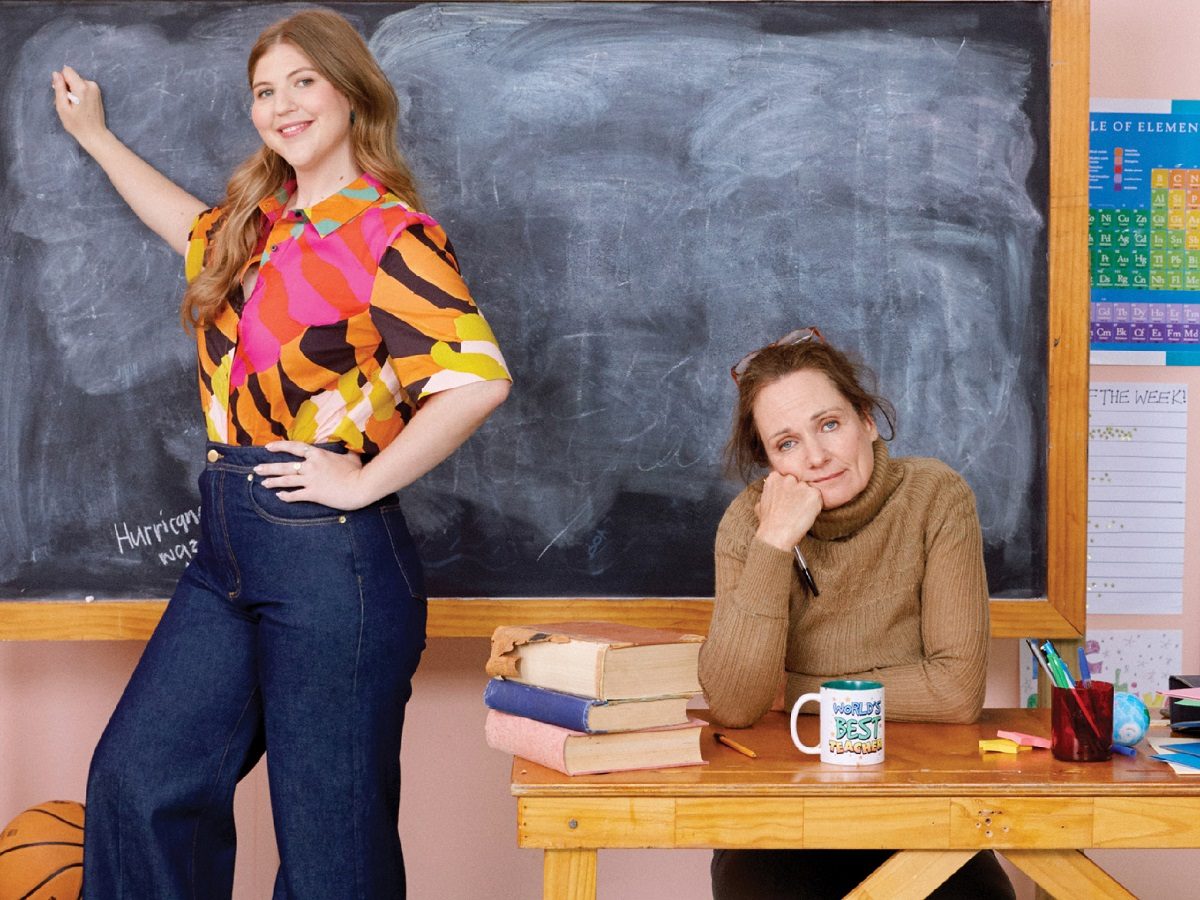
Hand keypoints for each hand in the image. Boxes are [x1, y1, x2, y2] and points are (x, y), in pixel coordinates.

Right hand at [52, 66, 107, 146]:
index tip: (62, 93)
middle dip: (67, 87)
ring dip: (72, 91)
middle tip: (67, 103)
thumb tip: (56, 74)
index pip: (67, 71)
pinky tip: (79, 105)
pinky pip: (83, 87)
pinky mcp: (97, 93)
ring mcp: (96, 88)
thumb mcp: (62, 107)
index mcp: (82, 87)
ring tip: (73, 106)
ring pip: (77, 82)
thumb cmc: (77, 124)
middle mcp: (91, 85)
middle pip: (72, 76)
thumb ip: (59, 88)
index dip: (61, 80)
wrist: (94, 134)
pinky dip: (79, 94)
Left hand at [256, 441, 371, 510]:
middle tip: (257, 469)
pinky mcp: (313, 494)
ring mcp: (310, 480)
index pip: (294, 447)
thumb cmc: (357, 471)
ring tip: (263, 482)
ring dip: (273, 482)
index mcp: (318, 454)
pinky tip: (279, 496)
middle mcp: (311, 466)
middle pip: (285, 466)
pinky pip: (295, 495)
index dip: (280, 446)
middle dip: (269, 467)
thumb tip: (348, 446)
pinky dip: (286, 496)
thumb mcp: (351, 456)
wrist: (360, 486)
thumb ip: (344, 451)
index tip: (268, 447)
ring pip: (286, 480)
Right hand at [754, 471, 822, 550]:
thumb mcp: (761, 504)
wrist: (777, 534)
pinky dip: (815, 506)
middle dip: (798, 493)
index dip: (788, 490)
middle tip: (795, 507)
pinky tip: (806, 514)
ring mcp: (802, 485)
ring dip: (807, 500)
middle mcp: (788, 478)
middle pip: (799, 482)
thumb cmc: (769, 523)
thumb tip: (773, 496)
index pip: (786, 478)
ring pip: (809, 490)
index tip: (787, 499)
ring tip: (799, 513)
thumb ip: (769, 495)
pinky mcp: (814, 494)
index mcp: (774, 478)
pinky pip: (818, 498)